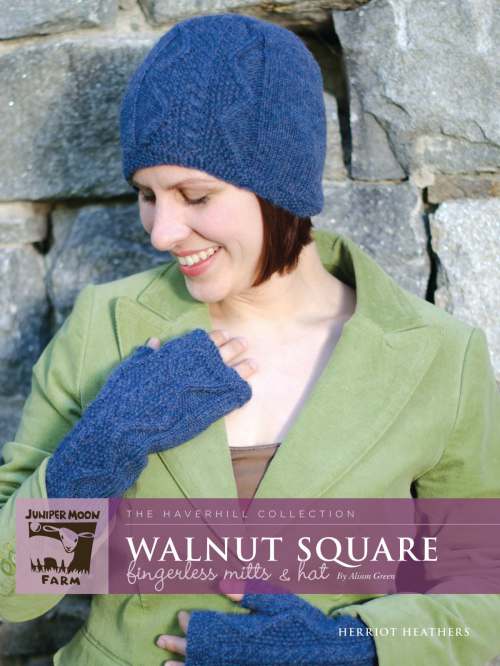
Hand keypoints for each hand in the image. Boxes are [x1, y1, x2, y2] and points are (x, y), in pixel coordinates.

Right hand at [46, 328, 254, 497]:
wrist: (125, 425)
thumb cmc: (123, 395)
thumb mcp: (131, 368)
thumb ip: (146, 354)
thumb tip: (155, 342)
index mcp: (175, 354)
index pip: (202, 340)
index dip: (213, 337)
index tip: (221, 335)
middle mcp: (193, 367)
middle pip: (221, 351)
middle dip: (234, 346)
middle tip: (243, 342)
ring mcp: (202, 388)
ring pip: (231, 372)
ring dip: (244, 367)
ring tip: (254, 363)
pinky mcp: (207, 409)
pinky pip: (231, 397)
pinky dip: (240, 391)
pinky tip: (246, 390)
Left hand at [156, 592, 376, 665]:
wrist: (329, 654)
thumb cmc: (304, 624)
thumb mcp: (279, 601)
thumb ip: (249, 593)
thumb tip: (221, 584)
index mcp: (245, 632)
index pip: (211, 627)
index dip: (193, 623)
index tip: (181, 616)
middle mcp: (240, 654)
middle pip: (203, 651)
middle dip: (180, 645)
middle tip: (161, 641)